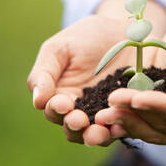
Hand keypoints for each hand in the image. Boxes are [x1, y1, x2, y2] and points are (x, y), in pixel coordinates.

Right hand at [27, 15, 154, 145]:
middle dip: (75, 126)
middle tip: (78, 121)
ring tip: (100, 131)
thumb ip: (44, 73)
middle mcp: (82, 109)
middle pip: (74, 128)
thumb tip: (37, 101)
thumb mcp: (60, 48)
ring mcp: (106, 112)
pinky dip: (122, 127)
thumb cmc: (86, 37)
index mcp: (61, 96)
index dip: (56, 110)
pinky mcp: (128, 110)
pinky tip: (121, 125)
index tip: (62, 103)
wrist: (125, 29)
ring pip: (97, 133)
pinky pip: (124, 124)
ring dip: (97, 135)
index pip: (53, 110)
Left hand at [96, 11, 165, 146]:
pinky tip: (107, 112)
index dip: (162, 109)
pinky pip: (142, 119)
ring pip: (150, 128)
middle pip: (165, 126)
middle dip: (137, 115)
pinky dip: (125, 117)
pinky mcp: (161, 112)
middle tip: (111, 104)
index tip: (138, 98)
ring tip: (102, 112)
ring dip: (126, 121)